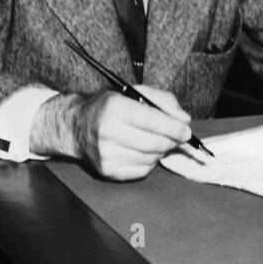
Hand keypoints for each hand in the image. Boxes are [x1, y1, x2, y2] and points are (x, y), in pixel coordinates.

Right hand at [31, 88, 193, 179]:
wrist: (75, 126)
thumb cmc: (110, 107)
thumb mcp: (134, 92)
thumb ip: (163, 100)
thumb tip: (184, 120)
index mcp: (114, 107)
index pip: (152, 121)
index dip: (174, 128)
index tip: (187, 131)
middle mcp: (108, 132)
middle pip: (154, 143)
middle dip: (172, 141)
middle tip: (177, 137)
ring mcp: (106, 154)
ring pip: (150, 159)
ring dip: (161, 151)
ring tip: (157, 142)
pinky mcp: (107, 171)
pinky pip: (141, 171)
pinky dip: (149, 163)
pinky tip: (144, 152)